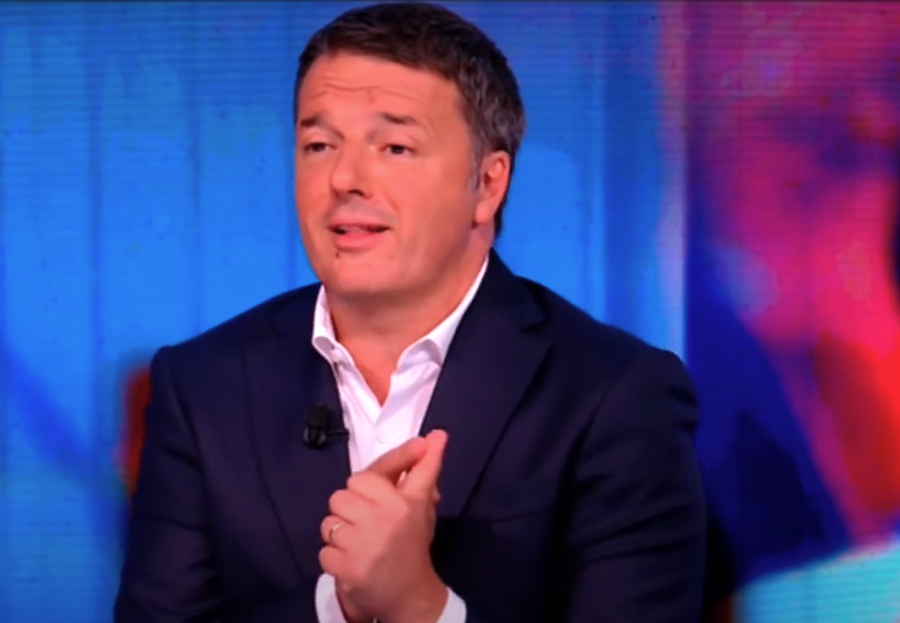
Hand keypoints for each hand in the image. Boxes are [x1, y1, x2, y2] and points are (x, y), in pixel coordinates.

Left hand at [319, 430, 449, 622]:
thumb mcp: (422, 505)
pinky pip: (324, 550)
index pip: (376, 471)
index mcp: (402, 501)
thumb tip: (438, 434)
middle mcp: (382, 517)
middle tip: (369, 521)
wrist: (410, 595)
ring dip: (341, 532)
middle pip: (344, 494)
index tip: (386, 484)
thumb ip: (427, 468)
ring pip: (329, 521)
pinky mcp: (345, 567)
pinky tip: (354, 561)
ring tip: (360, 542)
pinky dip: (336, 557)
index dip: (374, 480)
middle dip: (353, 506)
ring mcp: (362, 543)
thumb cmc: (413, 544)